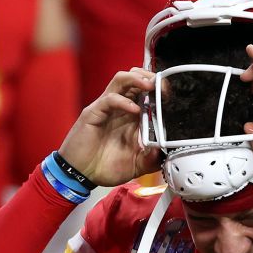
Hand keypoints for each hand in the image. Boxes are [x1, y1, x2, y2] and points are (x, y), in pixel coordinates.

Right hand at [58, 68, 162, 186]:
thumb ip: (152, 159)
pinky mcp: (93, 113)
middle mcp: (120, 108)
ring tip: (151, 86)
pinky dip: (123, 101)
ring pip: (121, 80)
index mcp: (132, 116)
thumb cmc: (106, 166)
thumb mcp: (137, 165)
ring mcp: (106, 109)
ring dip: (137, 79)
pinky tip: (135, 110)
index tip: (171, 94)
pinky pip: (109, 99)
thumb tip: (166, 152)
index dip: (159, 88)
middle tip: (163, 86)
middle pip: (134, 78)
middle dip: (151, 77)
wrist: (81, 175)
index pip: (146, 91)